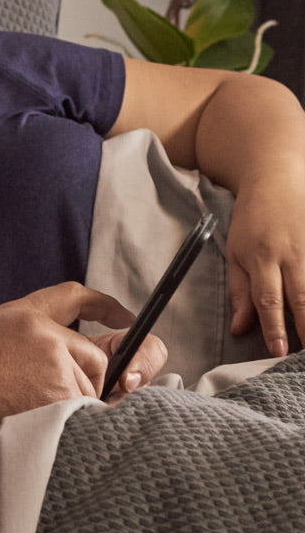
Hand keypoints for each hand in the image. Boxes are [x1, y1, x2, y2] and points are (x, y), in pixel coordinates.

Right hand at [0, 283, 160, 435]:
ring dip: (74, 403)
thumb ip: (32, 337)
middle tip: (45, 396)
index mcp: (23, 313)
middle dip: (84, 380)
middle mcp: (44, 330)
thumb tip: (75, 358)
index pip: (73, 297)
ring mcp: (54, 359)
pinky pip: (86, 409)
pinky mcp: (60, 390)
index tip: (125, 316)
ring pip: (92, 386)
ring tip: (29, 407)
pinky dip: (72, 420)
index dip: (104, 306)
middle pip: (95, 356)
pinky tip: (37, 418)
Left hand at [224, 171, 304, 355]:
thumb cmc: (252, 221)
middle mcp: (291, 255)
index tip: (278, 352)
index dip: (274, 328)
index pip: (268, 300)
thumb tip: (240, 328)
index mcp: (262, 258)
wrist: (276, 180)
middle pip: (302, 298)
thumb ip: (240, 292)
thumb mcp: (235, 252)